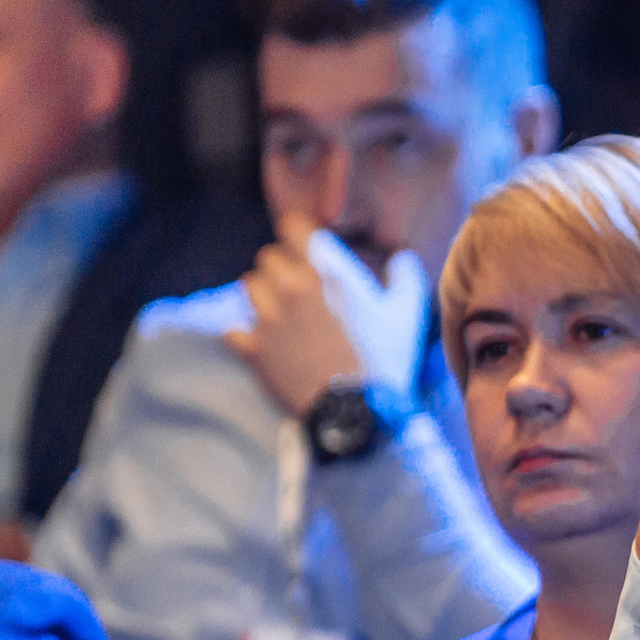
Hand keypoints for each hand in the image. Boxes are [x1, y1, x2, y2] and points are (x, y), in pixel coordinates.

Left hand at [222, 213, 431, 418]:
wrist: (355, 410)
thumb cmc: (382, 360)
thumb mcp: (405, 317)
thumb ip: (406, 279)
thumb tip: (403, 259)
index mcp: (324, 275)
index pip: (294, 229)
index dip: (298, 233)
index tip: (305, 243)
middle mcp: (290, 290)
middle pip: (268, 257)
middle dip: (281, 267)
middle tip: (296, 284)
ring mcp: (268, 320)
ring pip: (248, 287)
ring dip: (261, 295)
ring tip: (276, 309)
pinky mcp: (254, 350)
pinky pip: (232, 330)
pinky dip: (243, 333)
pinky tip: (258, 340)